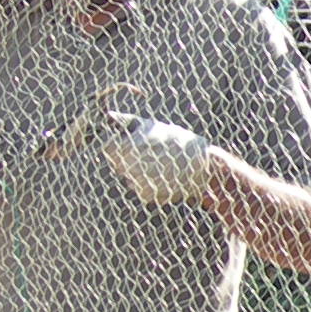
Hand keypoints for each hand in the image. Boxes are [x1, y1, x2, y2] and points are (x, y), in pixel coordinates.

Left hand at [101, 112, 216, 205]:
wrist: (203, 167)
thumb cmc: (177, 141)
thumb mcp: (153, 125)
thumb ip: (127, 121)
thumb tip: (108, 116)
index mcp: (131, 146)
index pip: (107, 148)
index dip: (116, 143)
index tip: (127, 141)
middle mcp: (132, 166)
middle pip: (117, 162)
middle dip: (127, 157)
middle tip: (148, 152)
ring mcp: (138, 182)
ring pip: (127, 175)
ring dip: (137, 170)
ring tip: (158, 163)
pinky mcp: (145, 195)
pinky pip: (137, 186)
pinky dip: (147, 182)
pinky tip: (162, 175)